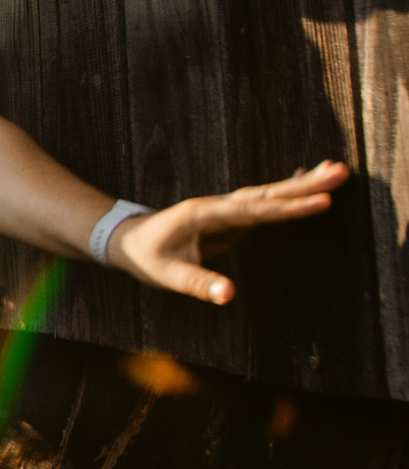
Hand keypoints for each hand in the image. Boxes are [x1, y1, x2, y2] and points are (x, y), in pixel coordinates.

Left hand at [104, 161, 348, 303]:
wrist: (126, 240)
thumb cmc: (146, 258)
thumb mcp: (167, 275)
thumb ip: (198, 284)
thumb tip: (229, 295)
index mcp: (205, 215)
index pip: (255, 211)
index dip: (289, 208)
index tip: (323, 202)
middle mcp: (218, 206)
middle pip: (268, 194)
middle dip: (306, 186)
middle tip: (341, 172)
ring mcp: (225, 210)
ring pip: (269, 195)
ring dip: (302, 185)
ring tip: (336, 172)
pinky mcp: (230, 218)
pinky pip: (265, 204)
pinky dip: (287, 193)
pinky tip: (305, 180)